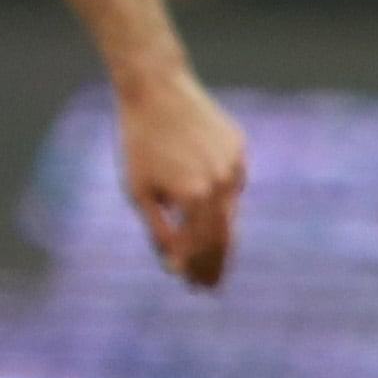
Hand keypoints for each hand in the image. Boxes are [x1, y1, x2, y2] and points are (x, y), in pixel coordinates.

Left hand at [116, 69, 245, 289]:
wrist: (156, 90)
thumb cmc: (139, 143)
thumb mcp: (138, 191)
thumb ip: (159, 230)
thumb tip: (173, 265)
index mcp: (194, 197)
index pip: (201, 247)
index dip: (197, 270)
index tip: (193, 287)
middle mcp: (221, 183)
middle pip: (224, 236)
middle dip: (216, 264)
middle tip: (210, 287)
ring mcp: (234, 164)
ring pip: (231, 211)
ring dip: (221, 238)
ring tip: (213, 261)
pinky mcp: (239, 148)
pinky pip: (231, 183)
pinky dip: (221, 201)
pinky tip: (210, 213)